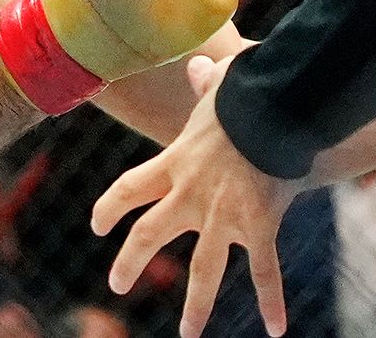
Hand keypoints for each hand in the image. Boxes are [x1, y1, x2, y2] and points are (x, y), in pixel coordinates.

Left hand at [92, 55, 294, 337]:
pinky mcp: (259, 225)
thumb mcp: (221, 82)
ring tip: (188, 334)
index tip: (98, 226)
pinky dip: (272, 302)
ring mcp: (224, 215)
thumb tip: (198, 64)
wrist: (274, 107)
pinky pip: (265, 271)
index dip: (110, 209)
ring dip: (196, 306)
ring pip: (203, 269)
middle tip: (116, 282)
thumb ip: (206, 80)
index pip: (128, 190)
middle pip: (149, 236)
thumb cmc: (249, 89)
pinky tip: (277, 330)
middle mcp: (191, 195)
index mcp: (175, 162)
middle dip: (131, 261)